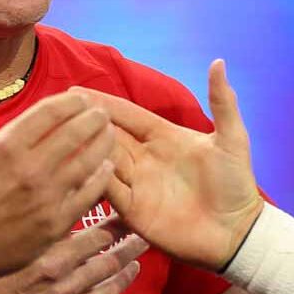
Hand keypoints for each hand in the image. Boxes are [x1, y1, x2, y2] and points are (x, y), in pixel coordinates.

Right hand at [0, 85, 115, 283]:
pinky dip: (101, 176)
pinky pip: (89, 194)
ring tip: (109, 133)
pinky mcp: (55, 223)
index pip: (51, 112)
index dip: (72, 101)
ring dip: (104, 142)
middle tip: (101, 113)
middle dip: (94, 117)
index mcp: (5, 146)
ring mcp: (45, 198)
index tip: (81, 98)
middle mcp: (28, 169)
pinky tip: (106, 166)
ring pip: (88, 160)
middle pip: (75, 132)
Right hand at [76, 60, 264, 271]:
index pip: (126, 114)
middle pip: (108, 136)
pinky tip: (78, 170)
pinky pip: (109, 192)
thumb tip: (218, 62)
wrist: (237, 231)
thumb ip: (222, 102)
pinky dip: (94, 181)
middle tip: (56, 112)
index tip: (75, 92)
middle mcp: (144, 158)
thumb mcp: (232, 139)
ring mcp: (137, 185)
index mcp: (162, 136)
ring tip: (60, 138)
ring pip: (102, 162)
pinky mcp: (134, 212)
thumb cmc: (236, 184)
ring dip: (85, 151)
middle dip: (84, 124)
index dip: (102, 103)